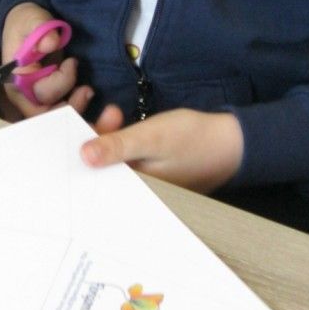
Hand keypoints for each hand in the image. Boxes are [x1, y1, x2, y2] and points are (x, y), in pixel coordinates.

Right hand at [0, 3, 93, 118]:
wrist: (26, 25)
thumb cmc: (27, 23)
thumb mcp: (32, 19)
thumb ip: (40, 28)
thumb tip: (50, 43)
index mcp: (16, 79)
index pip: (40, 93)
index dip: (61, 82)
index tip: (71, 62)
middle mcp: (23, 96)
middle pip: (46, 116)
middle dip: (70, 108)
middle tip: (87, 90)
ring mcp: (34, 101)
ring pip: (54, 119)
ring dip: (75, 110)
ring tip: (88, 92)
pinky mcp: (47, 101)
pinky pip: (59, 114)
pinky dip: (75, 110)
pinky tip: (86, 96)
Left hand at [80, 106, 243, 193]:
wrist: (233, 142)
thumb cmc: (194, 139)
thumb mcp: (151, 138)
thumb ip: (117, 147)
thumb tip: (83, 156)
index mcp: (135, 192)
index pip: (96, 180)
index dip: (82, 155)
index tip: (75, 129)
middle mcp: (138, 195)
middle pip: (104, 171)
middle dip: (98, 140)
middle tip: (105, 115)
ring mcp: (147, 186)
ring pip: (116, 163)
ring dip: (111, 138)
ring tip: (115, 114)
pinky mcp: (153, 175)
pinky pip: (129, 161)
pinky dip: (124, 143)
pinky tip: (123, 124)